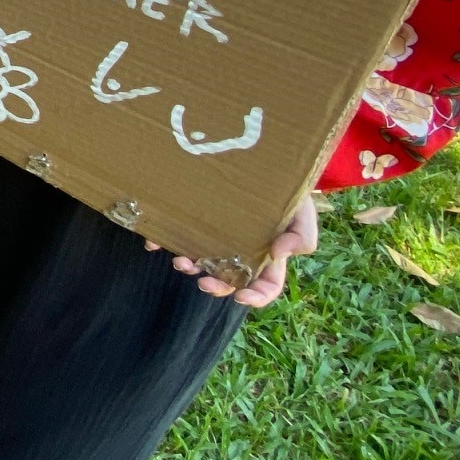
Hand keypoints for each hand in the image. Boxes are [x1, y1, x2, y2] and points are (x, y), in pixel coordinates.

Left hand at [156, 195, 317, 307]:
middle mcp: (241, 252)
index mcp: (268, 256)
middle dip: (215, 286)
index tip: (241, 298)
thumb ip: (301, 237)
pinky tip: (155, 241)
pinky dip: (165, 242)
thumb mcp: (303, 213)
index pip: (265, 286)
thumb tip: (279, 254)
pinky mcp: (197, 221)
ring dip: (190, 267)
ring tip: (180, 261)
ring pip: (202, 261)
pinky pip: (179, 235)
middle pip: (228, 280)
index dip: (255, 297)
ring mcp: (217, 237)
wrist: (267, 161)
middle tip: (202, 282)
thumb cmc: (290, 192)